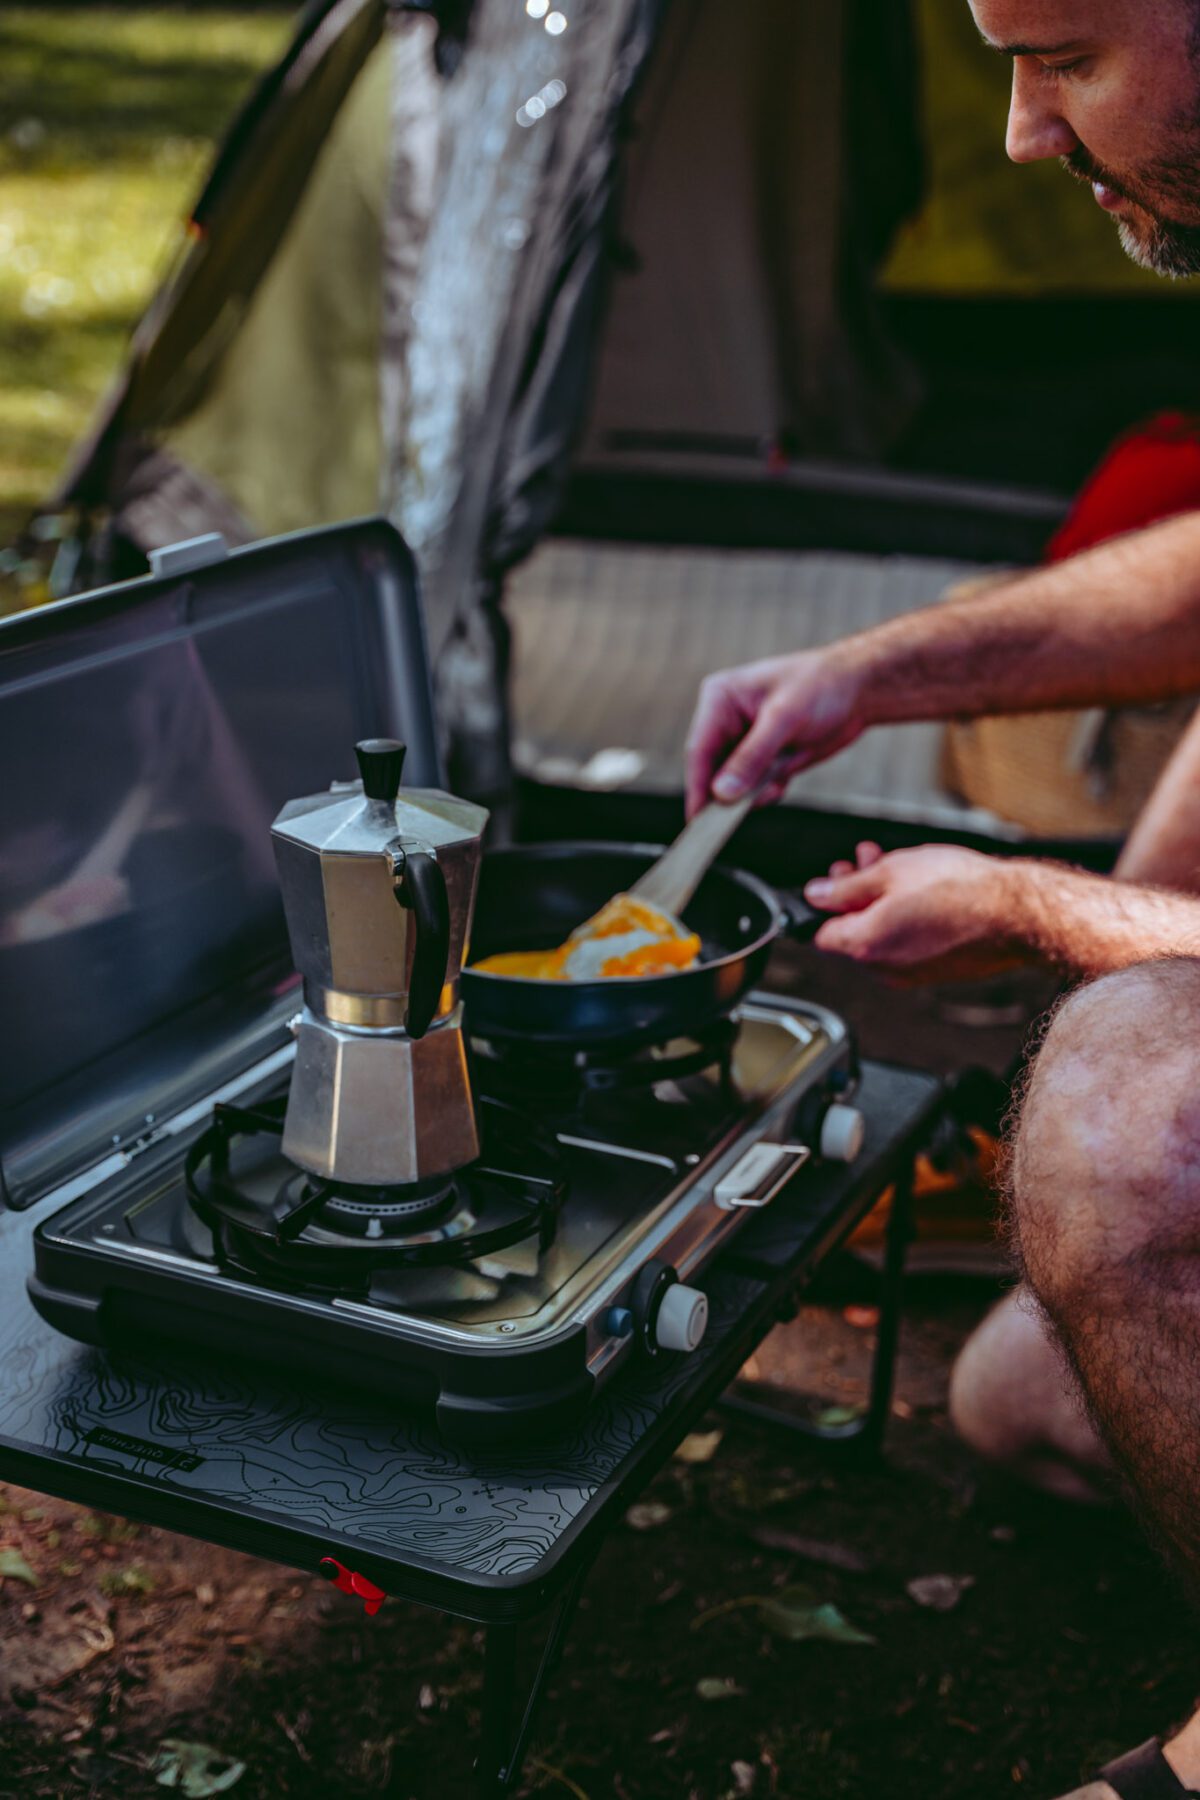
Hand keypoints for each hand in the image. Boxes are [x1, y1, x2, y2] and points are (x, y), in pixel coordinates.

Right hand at [684, 649, 865, 818]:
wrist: (859, 691)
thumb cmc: (822, 687)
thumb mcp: (785, 719)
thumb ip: (752, 757)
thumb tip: (722, 794)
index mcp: (720, 699)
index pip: (699, 750)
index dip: (698, 786)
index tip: (698, 821)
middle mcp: (725, 721)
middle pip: (712, 771)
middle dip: (730, 792)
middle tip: (746, 807)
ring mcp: (743, 741)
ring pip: (732, 784)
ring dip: (752, 792)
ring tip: (778, 781)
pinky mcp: (761, 757)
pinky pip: (752, 787)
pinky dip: (766, 791)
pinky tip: (785, 778)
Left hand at [803, 843, 1028, 985]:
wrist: (1015, 914)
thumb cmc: (960, 890)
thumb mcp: (891, 871)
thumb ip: (845, 887)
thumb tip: (816, 894)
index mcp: (865, 946)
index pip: (820, 934)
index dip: (823, 904)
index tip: (835, 879)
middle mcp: (884, 969)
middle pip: (851, 934)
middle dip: (854, 896)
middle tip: (864, 863)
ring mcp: (911, 975)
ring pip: (881, 938)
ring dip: (880, 903)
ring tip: (896, 867)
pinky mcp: (936, 973)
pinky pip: (907, 947)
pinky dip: (905, 921)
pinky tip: (921, 891)